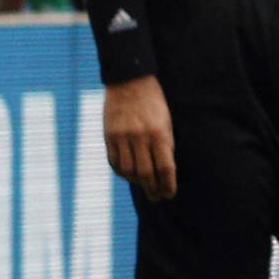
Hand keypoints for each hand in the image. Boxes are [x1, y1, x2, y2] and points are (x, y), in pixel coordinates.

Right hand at [103, 76, 176, 200]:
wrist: (129, 81)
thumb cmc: (154, 103)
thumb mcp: (166, 122)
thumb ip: (165, 146)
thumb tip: (164, 172)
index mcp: (159, 133)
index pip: (165, 168)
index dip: (168, 185)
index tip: (170, 194)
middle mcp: (140, 137)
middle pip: (146, 173)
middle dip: (153, 189)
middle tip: (157, 197)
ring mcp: (122, 137)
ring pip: (128, 171)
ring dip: (137, 182)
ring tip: (144, 186)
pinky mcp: (108, 136)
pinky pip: (114, 162)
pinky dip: (122, 172)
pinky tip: (128, 174)